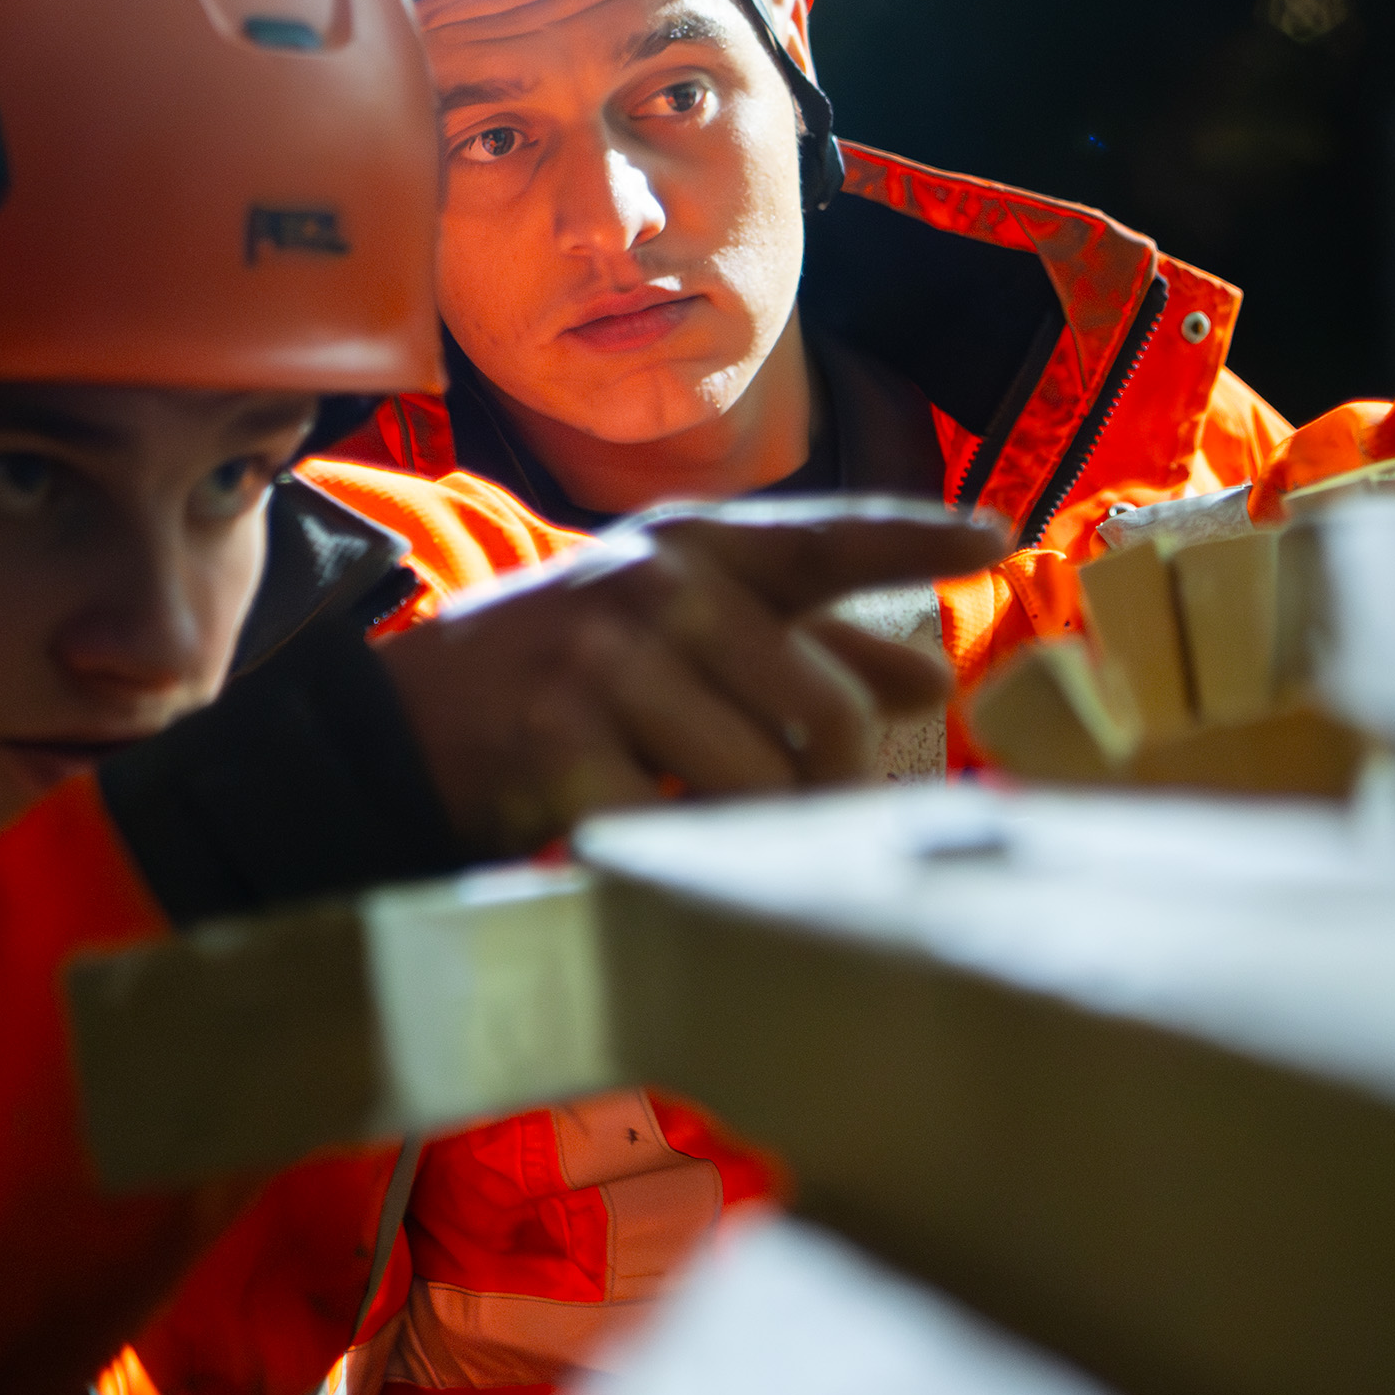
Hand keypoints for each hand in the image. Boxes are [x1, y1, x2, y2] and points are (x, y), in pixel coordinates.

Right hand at [374, 501, 1009, 858]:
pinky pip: (682, 831)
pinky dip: (689, 859)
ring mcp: (603, 664)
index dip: (915, 536)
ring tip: (708, 821)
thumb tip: (929, 676)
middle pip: (825, 710)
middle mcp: (654, 585)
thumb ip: (802, 646)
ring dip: (757, 830)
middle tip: (826, 822)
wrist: (397, 726)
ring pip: (762, 783)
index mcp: (692, 544)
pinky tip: (658, 846)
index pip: (826, 538)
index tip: (996, 539)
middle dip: (840, 787)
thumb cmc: (563, 676)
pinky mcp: (561, 750)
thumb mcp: (675, 629)